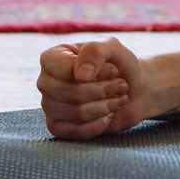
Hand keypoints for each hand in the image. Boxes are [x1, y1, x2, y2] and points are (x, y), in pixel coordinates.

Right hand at [37, 36, 151, 138]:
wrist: (133, 90)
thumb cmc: (119, 65)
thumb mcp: (111, 48)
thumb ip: (95, 51)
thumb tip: (79, 75)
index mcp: (52, 57)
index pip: (66, 70)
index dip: (97, 73)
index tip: (114, 70)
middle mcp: (45, 81)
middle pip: (73, 93)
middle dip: (104, 91)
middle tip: (121, 86)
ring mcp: (49, 105)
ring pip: (77, 113)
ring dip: (106, 106)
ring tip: (118, 98)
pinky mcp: (57, 127)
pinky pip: (77, 131)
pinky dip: (100, 124)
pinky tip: (108, 114)